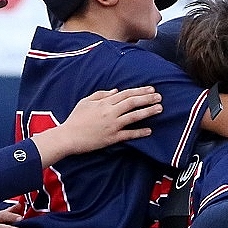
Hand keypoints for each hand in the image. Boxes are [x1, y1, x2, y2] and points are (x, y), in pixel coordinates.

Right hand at [45, 86, 162, 159]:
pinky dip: (139, 132)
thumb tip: (115, 90)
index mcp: (104, 102)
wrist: (68, 137)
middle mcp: (110, 112)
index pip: (125, 94)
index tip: (150, 89)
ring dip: (148, 111)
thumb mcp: (86, 102)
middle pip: (132, 102)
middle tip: (159, 96)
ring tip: (159, 108)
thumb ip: (101, 94)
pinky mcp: (112, 138)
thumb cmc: (75, 119)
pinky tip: (149, 130)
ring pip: (133, 116)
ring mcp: (112, 125)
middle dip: (147, 98)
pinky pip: (128, 134)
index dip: (139, 91)